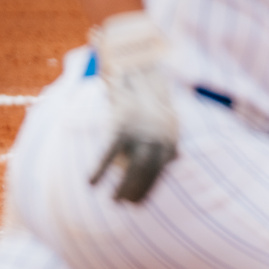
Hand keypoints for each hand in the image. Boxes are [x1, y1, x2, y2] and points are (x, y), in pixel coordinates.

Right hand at [88, 11, 179, 202]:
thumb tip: (179, 157)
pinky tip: (89, 183)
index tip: (141, 202)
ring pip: (134, 166)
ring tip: (115, 200)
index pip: (162, 170)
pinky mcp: (121, 122)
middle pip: (151, 171)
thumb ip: (170, 139)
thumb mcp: (167, 116)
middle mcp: (159, 134)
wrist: (140, 63)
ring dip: (125, 185)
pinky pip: (110, 150)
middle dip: (140, 190)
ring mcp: (140, 129)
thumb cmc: (153, 99)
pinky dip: (100, 167)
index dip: (151, 187)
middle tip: (127, 205)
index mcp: (171, 136)